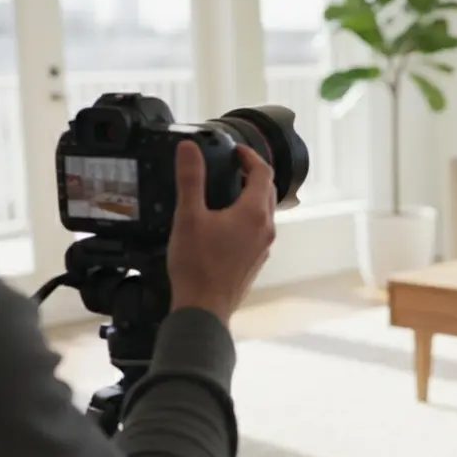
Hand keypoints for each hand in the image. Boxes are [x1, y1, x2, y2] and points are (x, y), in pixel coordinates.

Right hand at [167, 141, 276, 324]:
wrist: (204, 308)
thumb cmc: (197, 265)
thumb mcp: (189, 216)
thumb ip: (191, 179)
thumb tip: (189, 148)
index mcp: (253, 213)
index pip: (263, 172)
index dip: (250, 156)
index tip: (235, 150)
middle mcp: (265, 229)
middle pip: (267, 191)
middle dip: (252, 174)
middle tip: (232, 166)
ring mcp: (263, 247)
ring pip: (264, 212)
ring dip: (251, 196)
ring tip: (227, 190)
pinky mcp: (255, 261)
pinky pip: (257, 230)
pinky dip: (247, 217)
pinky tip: (225, 223)